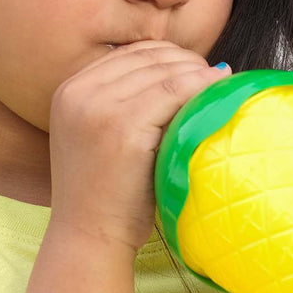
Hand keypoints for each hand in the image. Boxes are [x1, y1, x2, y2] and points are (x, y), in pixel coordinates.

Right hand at [49, 40, 227, 253]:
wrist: (89, 238)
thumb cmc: (105, 196)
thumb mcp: (100, 137)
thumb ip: (123, 103)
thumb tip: (182, 70)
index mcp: (69, 91)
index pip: (130, 54)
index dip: (170, 57)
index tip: (197, 72)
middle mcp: (78, 93)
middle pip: (148, 57)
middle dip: (188, 64)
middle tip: (217, 78)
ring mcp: (98, 109)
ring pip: (164, 72)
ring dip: (199, 75)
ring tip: (222, 85)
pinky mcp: (123, 129)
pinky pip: (174, 93)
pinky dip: (201, 89)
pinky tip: (219, 94)